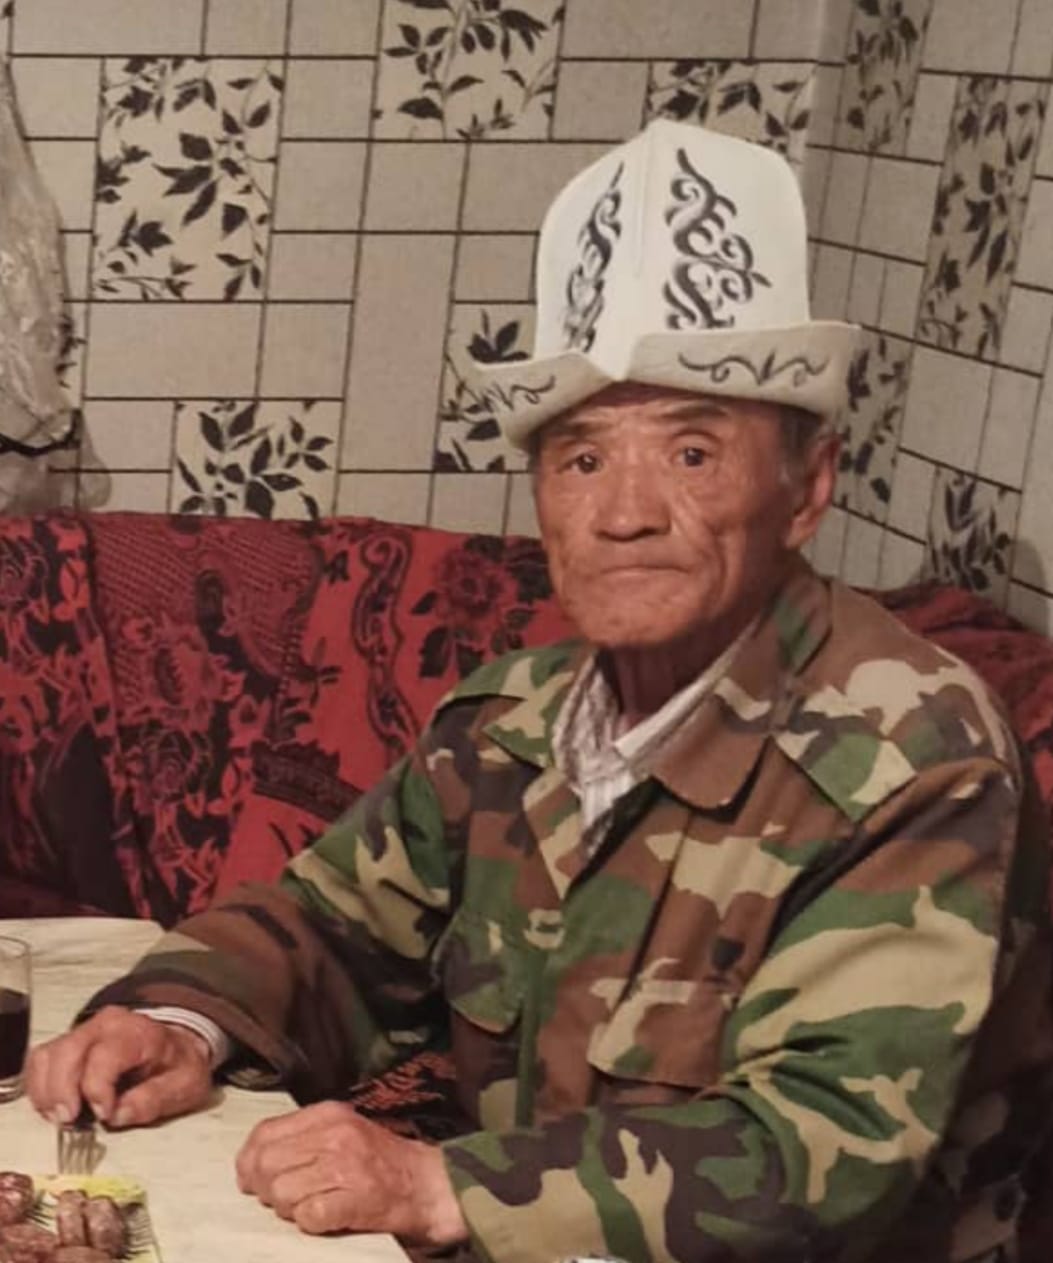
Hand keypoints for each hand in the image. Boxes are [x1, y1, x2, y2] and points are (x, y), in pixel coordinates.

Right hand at [25, 1006, 212, 1127]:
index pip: (104, 1056)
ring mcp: (85, 1031)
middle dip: (62, 1091)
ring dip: (47, 1091)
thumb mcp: (185, 1084)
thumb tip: (119, 1115)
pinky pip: (41, 1060)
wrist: (175, 1044)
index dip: (97, 1090)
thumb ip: (155, 1099)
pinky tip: (54, 1107)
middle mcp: (107, 1025)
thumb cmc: (177, 1065)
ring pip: (48, 1055)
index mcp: (139, 1033)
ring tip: (61, 1117)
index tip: (104, 1114)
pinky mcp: (69, 1042)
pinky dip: (40, 1086)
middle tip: (69, 1121)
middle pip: (68, 1052)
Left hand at [235, 1100, 466, 1246]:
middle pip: (266, 1164)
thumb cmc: (379, 1161)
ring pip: (281, 1192)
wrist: (427, 1184)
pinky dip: (309, 1224)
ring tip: (308, 1208)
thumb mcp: (343, 1132)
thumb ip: (302, 1138)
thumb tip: (251, 1163)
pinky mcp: (355, 1199)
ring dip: (287, 1209)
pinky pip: (307, 1216)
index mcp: (328, 1114)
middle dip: (264, 1188)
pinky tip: (324, 1219)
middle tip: (280, 1199)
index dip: (248, 1160)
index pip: (265, 1132)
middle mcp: (335, 1135)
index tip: (250, 1178)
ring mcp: (345, 1167)